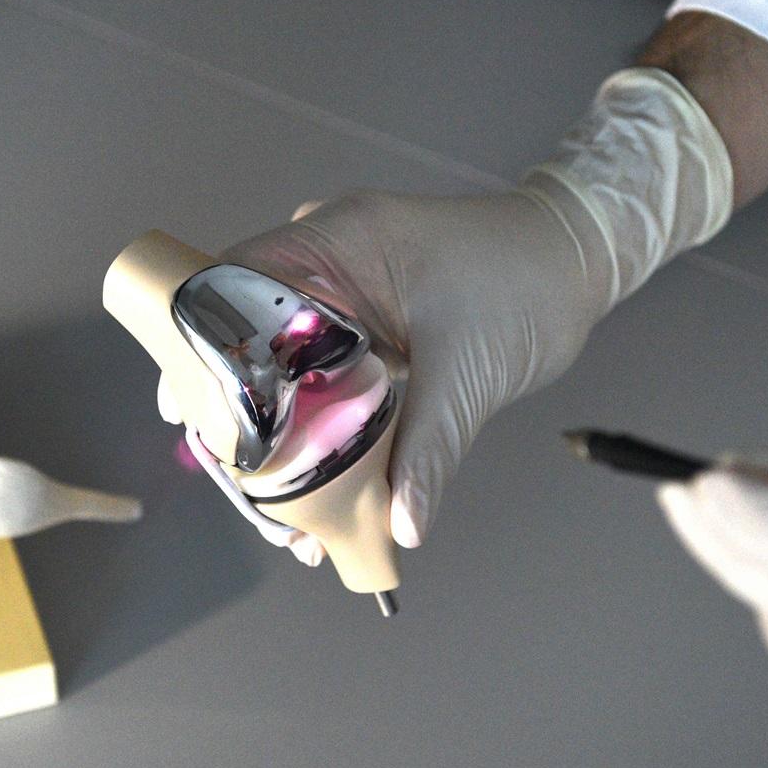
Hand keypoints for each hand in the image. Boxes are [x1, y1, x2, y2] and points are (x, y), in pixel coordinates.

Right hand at [167, 68, 730, 556]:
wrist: (577, 259)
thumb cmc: (528, 284)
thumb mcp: (472, 370)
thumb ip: (430, 448)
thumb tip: (400, 526)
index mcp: (334, 241)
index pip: (229, 288)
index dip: (198, 353)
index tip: (190, 420)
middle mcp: (323, 258)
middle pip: (243, 334)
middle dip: (235, 411)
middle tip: (237, 483)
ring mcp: (339, 289)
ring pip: (277, 359)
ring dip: (274, 424)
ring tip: (276, 504)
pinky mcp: (360, 321)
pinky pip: (315, 369)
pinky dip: (311, 418)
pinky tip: (315, 481)